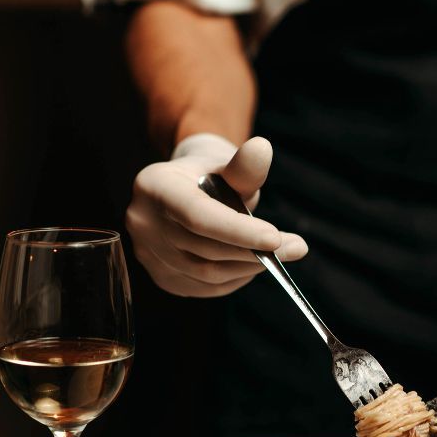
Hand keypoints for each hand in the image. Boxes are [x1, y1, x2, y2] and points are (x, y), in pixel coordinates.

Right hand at [126, 134, 307, 296]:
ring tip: (275, 255)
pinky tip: (251, 266)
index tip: (276, 238)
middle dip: (252, 252)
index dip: (238, 231)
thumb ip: (245, 166)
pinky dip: (233, 280)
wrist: (187, 191)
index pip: (198, 216)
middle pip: (203, 248)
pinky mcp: (160, 276)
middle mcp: (142, 221)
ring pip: (205, 273)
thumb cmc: (212, 176)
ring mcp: (147, 253)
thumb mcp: (227, 165)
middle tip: (294, 248)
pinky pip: (203, 287)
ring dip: (247, 268)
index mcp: (154, 186)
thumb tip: (262, 149)